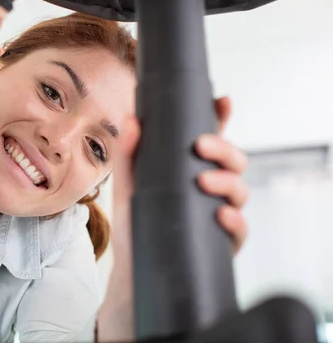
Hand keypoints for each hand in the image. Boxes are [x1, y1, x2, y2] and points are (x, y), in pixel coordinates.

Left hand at [112, 96, 248, 253]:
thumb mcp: (127, 185)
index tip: (223, 101)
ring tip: (204, 181)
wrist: (132, 267)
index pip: (212, 140)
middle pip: (232, 160)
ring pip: (240, 190)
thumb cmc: (134, 221)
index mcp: (191, 169)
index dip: (221, 118)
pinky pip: (240, 229)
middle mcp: (211, 188)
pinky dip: (235, 220)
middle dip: (223, 148)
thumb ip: (128, 154)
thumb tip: (130, 119)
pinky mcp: (224, 242)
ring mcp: (221, 213)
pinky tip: (222, 215)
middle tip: (201, 145)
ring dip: (227, 181)